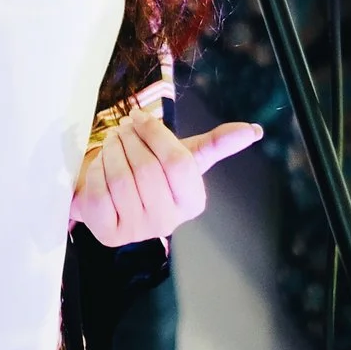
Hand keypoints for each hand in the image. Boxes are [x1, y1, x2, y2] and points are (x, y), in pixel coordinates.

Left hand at [71, 113, 263, 244]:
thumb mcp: (183, 157)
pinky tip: (100, 161)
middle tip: (122, 125)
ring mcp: (138, 232)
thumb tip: (254, 131)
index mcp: (193, 202)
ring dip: (113, 150)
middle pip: (148, 169)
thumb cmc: (152, 172)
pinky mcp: (109, 233)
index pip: (178, 162)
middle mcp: (169, 222)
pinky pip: (100, 192)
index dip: (156, 133)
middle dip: (131, 139)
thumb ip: (217, 144)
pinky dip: (96, 169)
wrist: (115, 196)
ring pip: (123, 178)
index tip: (139, 115)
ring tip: (112, 139)